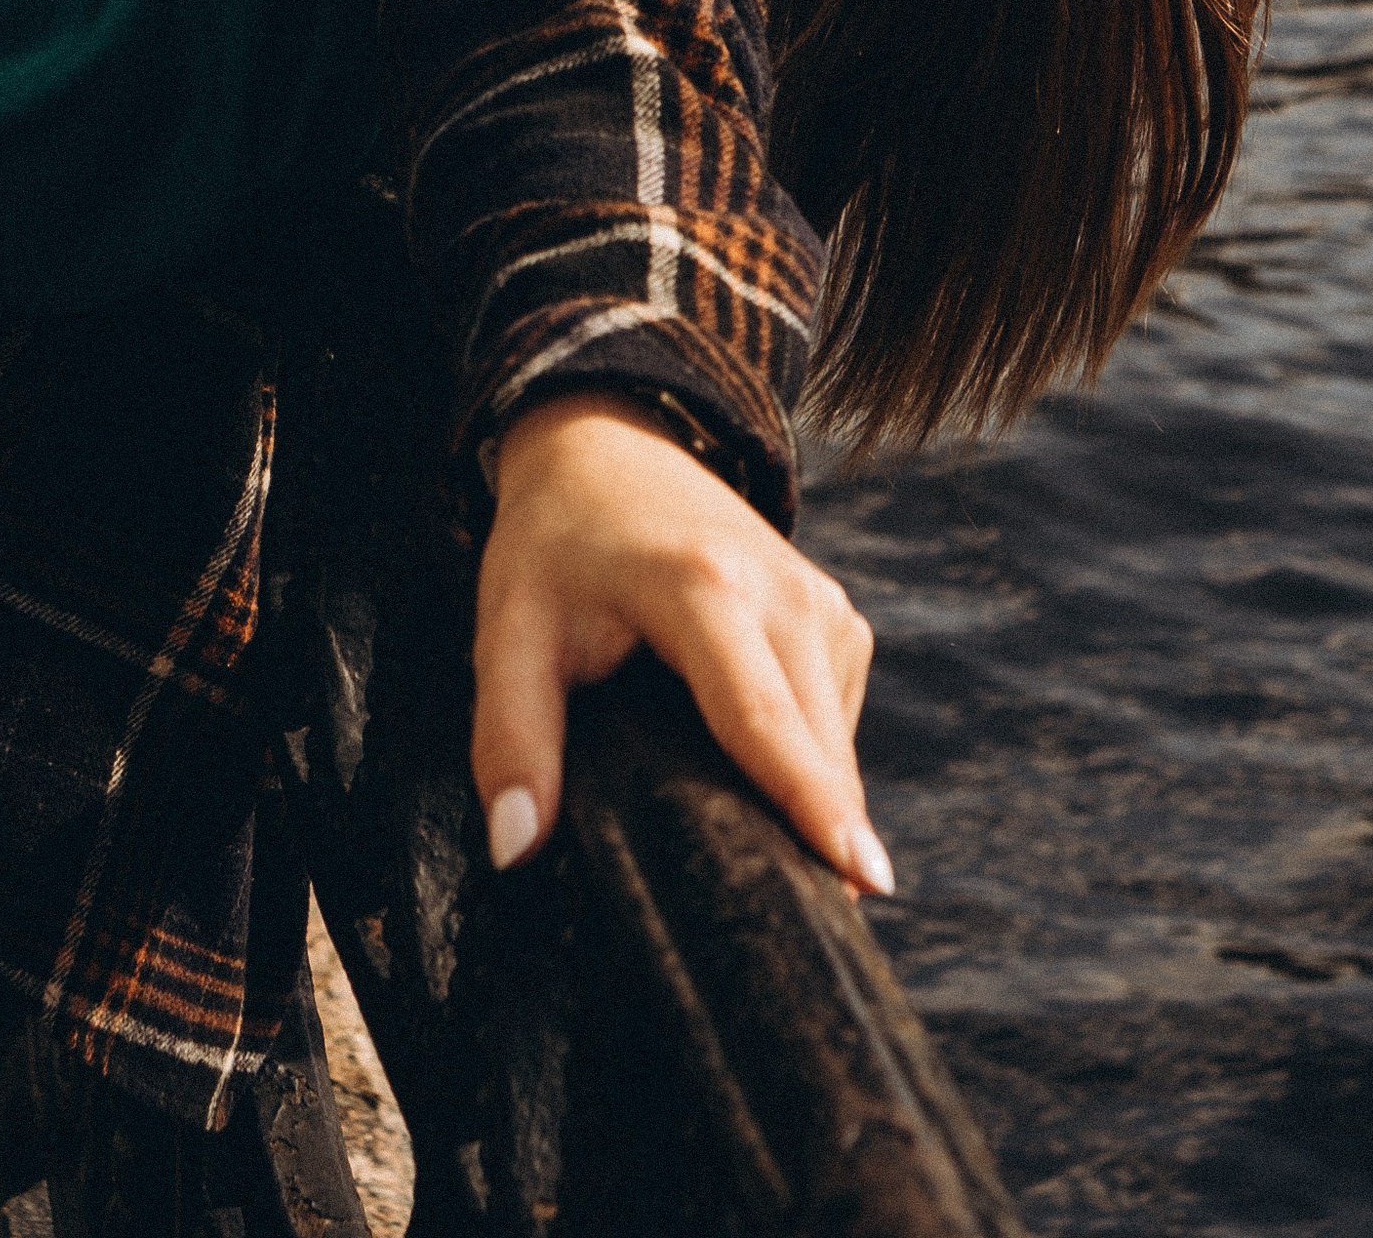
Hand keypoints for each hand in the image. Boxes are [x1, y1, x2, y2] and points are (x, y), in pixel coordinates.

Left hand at [470, 390, 890, 895]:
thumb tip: (516, 849)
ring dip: (803, 804)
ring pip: (834, 745)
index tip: (865, 880)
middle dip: (812, 840)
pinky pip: (835, 722)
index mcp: (704, 588)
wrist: (610, 442)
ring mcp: (822, 600)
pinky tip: (744, 760)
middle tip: (786, 930)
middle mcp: (783, 589)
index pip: (764, 716)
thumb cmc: (556, 543)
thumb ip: (509, 736)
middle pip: (814, 749)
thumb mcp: (507, 628)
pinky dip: (803, 762)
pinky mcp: (839, 617)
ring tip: (742, 836)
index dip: (811, 804)